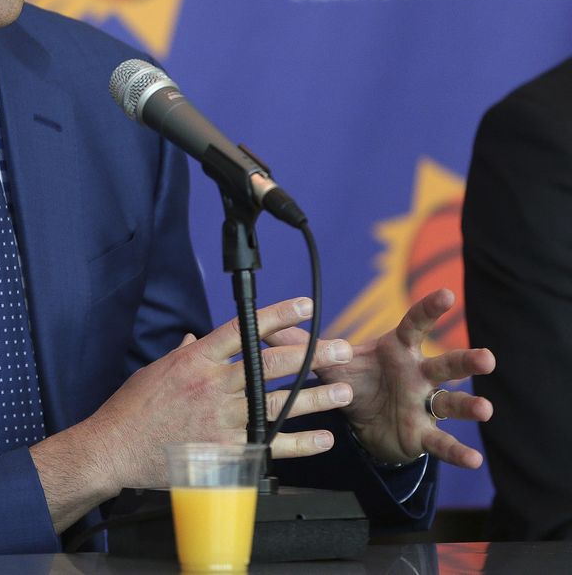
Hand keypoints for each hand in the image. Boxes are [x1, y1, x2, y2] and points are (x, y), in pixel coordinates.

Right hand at [84, 297, 354, 490]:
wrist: (115, 448)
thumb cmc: (131, 409)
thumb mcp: (155, 371)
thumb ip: (182, 355)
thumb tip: (194, 340)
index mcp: (196, 360)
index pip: (243, 330)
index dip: (277, 316)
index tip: (304, 306)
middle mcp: (212, 385)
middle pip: (271, 365)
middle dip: (311, 355)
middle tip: (341, 349)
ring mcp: (220, 418)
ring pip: (277, 404)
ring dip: (315, 397)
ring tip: (343, 391)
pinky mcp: (224, 450)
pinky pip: (270, 445)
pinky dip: (299, 443)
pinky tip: (322, 438)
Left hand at [279, 288, 494, 467]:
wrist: (362, 423)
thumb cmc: (354, 382)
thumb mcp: (330, 362)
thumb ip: (302, 343)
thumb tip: (266, 321)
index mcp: (395, 351)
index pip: (414, 325)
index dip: (429, 309)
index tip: (447, 294)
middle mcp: (417, 374)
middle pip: (444, 363)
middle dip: (465, 359)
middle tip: (487, 358)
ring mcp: (424, 404)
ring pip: (451, 402)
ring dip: (469, 404)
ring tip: (486, 407)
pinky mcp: (422, 433)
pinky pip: (441, 442)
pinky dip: (456, 451)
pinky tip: (473, 459)